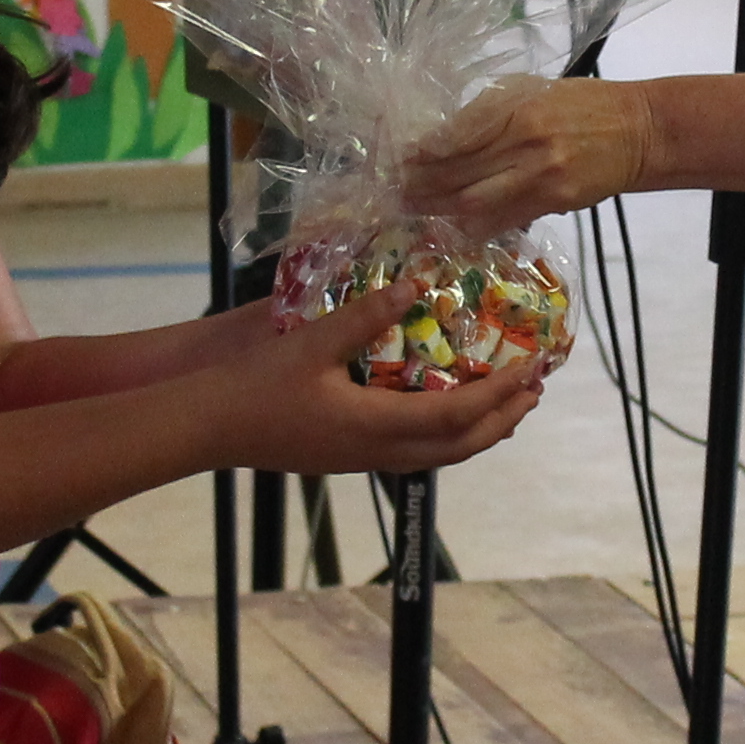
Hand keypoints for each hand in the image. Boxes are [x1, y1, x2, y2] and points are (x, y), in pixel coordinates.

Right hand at [209, 281, 548, 476]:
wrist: (209, 426)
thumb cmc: (254, 384)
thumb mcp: (309, 341)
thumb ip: (365, 315)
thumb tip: (417, 285)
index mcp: (374, 427)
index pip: (457, 417)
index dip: (501, 395)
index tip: (533, 370)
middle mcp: (377, 452)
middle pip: (460, 447)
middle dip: (505, 419)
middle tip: (535, 387)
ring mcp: (363, 459)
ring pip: (440, 456)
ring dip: (480, 430)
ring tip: (506, 401)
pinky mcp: (349, 456)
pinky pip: (416, 452)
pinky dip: (447, 433)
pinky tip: (446, 408)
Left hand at [400, 77, 653, 236]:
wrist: (637, 131)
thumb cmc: (581, 103)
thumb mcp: (532, 91)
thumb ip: (490, 112)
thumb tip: (444, 139)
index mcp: (518, 106)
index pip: (458, 133)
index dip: (425, 150)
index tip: (402, 157)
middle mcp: (526, 141)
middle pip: (459, 171)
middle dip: (422, 182)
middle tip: (397, 189)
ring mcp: (541, 176)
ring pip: (475, 201)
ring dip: (440, 208)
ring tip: (414, 209)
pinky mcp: (555, 202)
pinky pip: (504, 219)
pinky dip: (474, 224)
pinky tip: (453, 225)